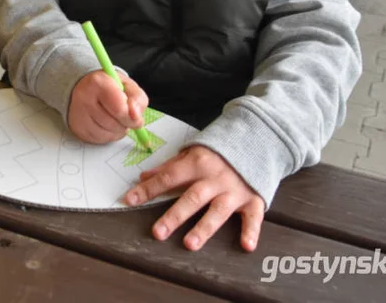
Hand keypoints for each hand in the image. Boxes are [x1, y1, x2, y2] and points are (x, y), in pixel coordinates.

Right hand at [67, 70, 147, 143]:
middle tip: (123, 115)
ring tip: (114, 118)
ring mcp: (78, 114)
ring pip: (107, 134)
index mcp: (98, 83)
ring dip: (117, 131)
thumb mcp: (128, 86)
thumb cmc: (109, 87)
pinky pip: (99, 139)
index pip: (119, 110)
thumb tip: (136, 118)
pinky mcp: (77, 127)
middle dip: (125, 124)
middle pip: (114, 125)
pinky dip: (108, 135)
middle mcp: (84, 98)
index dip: (131, 118)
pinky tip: (106, 124)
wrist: (84, 87)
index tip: (135, 117)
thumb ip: (137, 100)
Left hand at [124, 145, 264, 251]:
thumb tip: (143, 177)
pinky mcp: (254, 199)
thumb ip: (169, 167)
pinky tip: (246, 245)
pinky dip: (252, 231)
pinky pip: (253, 217)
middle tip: (158, 232)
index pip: (169, 177)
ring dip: (204, 228)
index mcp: (197, 163)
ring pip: (218, 211)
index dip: (149, 189)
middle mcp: (215, 178)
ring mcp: (235, 190)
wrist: (255, 141)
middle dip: (174, 216)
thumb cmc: (217, 151)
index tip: (130, 200)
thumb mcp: (191, 153)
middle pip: (192, 198)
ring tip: (189, 244)